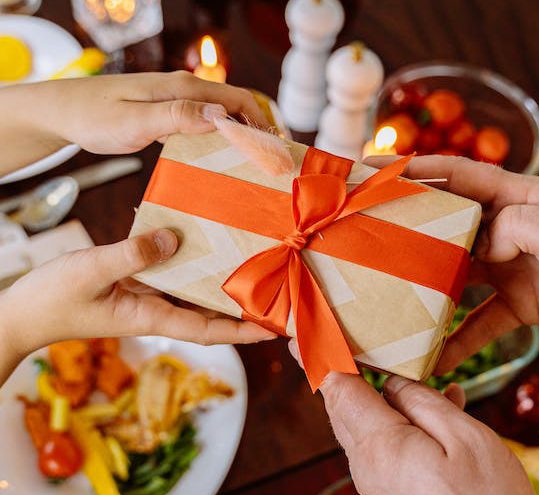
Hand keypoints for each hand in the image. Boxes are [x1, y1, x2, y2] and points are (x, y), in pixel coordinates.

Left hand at [0, 71, 267, 173]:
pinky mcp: (168, 112)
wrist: (63, 111)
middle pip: (236, 106)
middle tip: (273, 160)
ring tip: (255, 162)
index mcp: (183, 88)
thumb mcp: (135, 122)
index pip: (238, 100)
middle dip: (259, 129)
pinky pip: (204, 123)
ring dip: (241, 135)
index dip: (263, 123)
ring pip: (221, 115)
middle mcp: (184, 89)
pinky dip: (220, 138)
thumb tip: (221, 117)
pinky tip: (222, 158)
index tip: (276, 150)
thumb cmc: (94, 117)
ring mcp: (176, 100)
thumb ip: (177, 116)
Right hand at [0, 229, 274, 384]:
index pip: (211, 329)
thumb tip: (175, 238)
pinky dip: (185, 258)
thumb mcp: (93, 272)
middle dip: (243, 307)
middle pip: (210, 312)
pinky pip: (169, 272)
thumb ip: (133, 254)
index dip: (245, 331)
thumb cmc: (52, 300)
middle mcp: (156, 309)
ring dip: (219, 280)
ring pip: (193, 290)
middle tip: (277, 288)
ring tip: (251, 260)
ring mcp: (146, 296)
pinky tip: (194, 235)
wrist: (23, 311)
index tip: (276, 327)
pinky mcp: (134, 282)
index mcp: (153, 317)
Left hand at [288, 342, 531, 494]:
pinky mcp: (389, 491)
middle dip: (343, 372)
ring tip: (414, 373)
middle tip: (343, 341)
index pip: (338, 390)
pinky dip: (398, 419)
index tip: (302, 337)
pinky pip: (382, 444)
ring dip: (380, 394)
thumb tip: (391, 382)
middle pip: (344, 406)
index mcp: (381, 446)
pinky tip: (434, 408)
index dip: (321, 358)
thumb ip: (421, 403)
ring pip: (364, 424)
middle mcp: (367, 466)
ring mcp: (376, 482)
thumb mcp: (465, 439)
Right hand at [366, 155, 538, 371]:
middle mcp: (504, 229)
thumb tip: (483, 246)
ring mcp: (508, 267)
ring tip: (387, 301)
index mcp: (517, 197)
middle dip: (406, 229)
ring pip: (453, 276)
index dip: (415, 170)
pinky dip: (457, 339)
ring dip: (423, 288)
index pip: (457, 176)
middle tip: (365, 238)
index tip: (374, 170)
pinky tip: (435, 357)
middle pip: (444, 225)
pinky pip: (478, 322)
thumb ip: (521, 227)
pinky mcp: (517, 303)